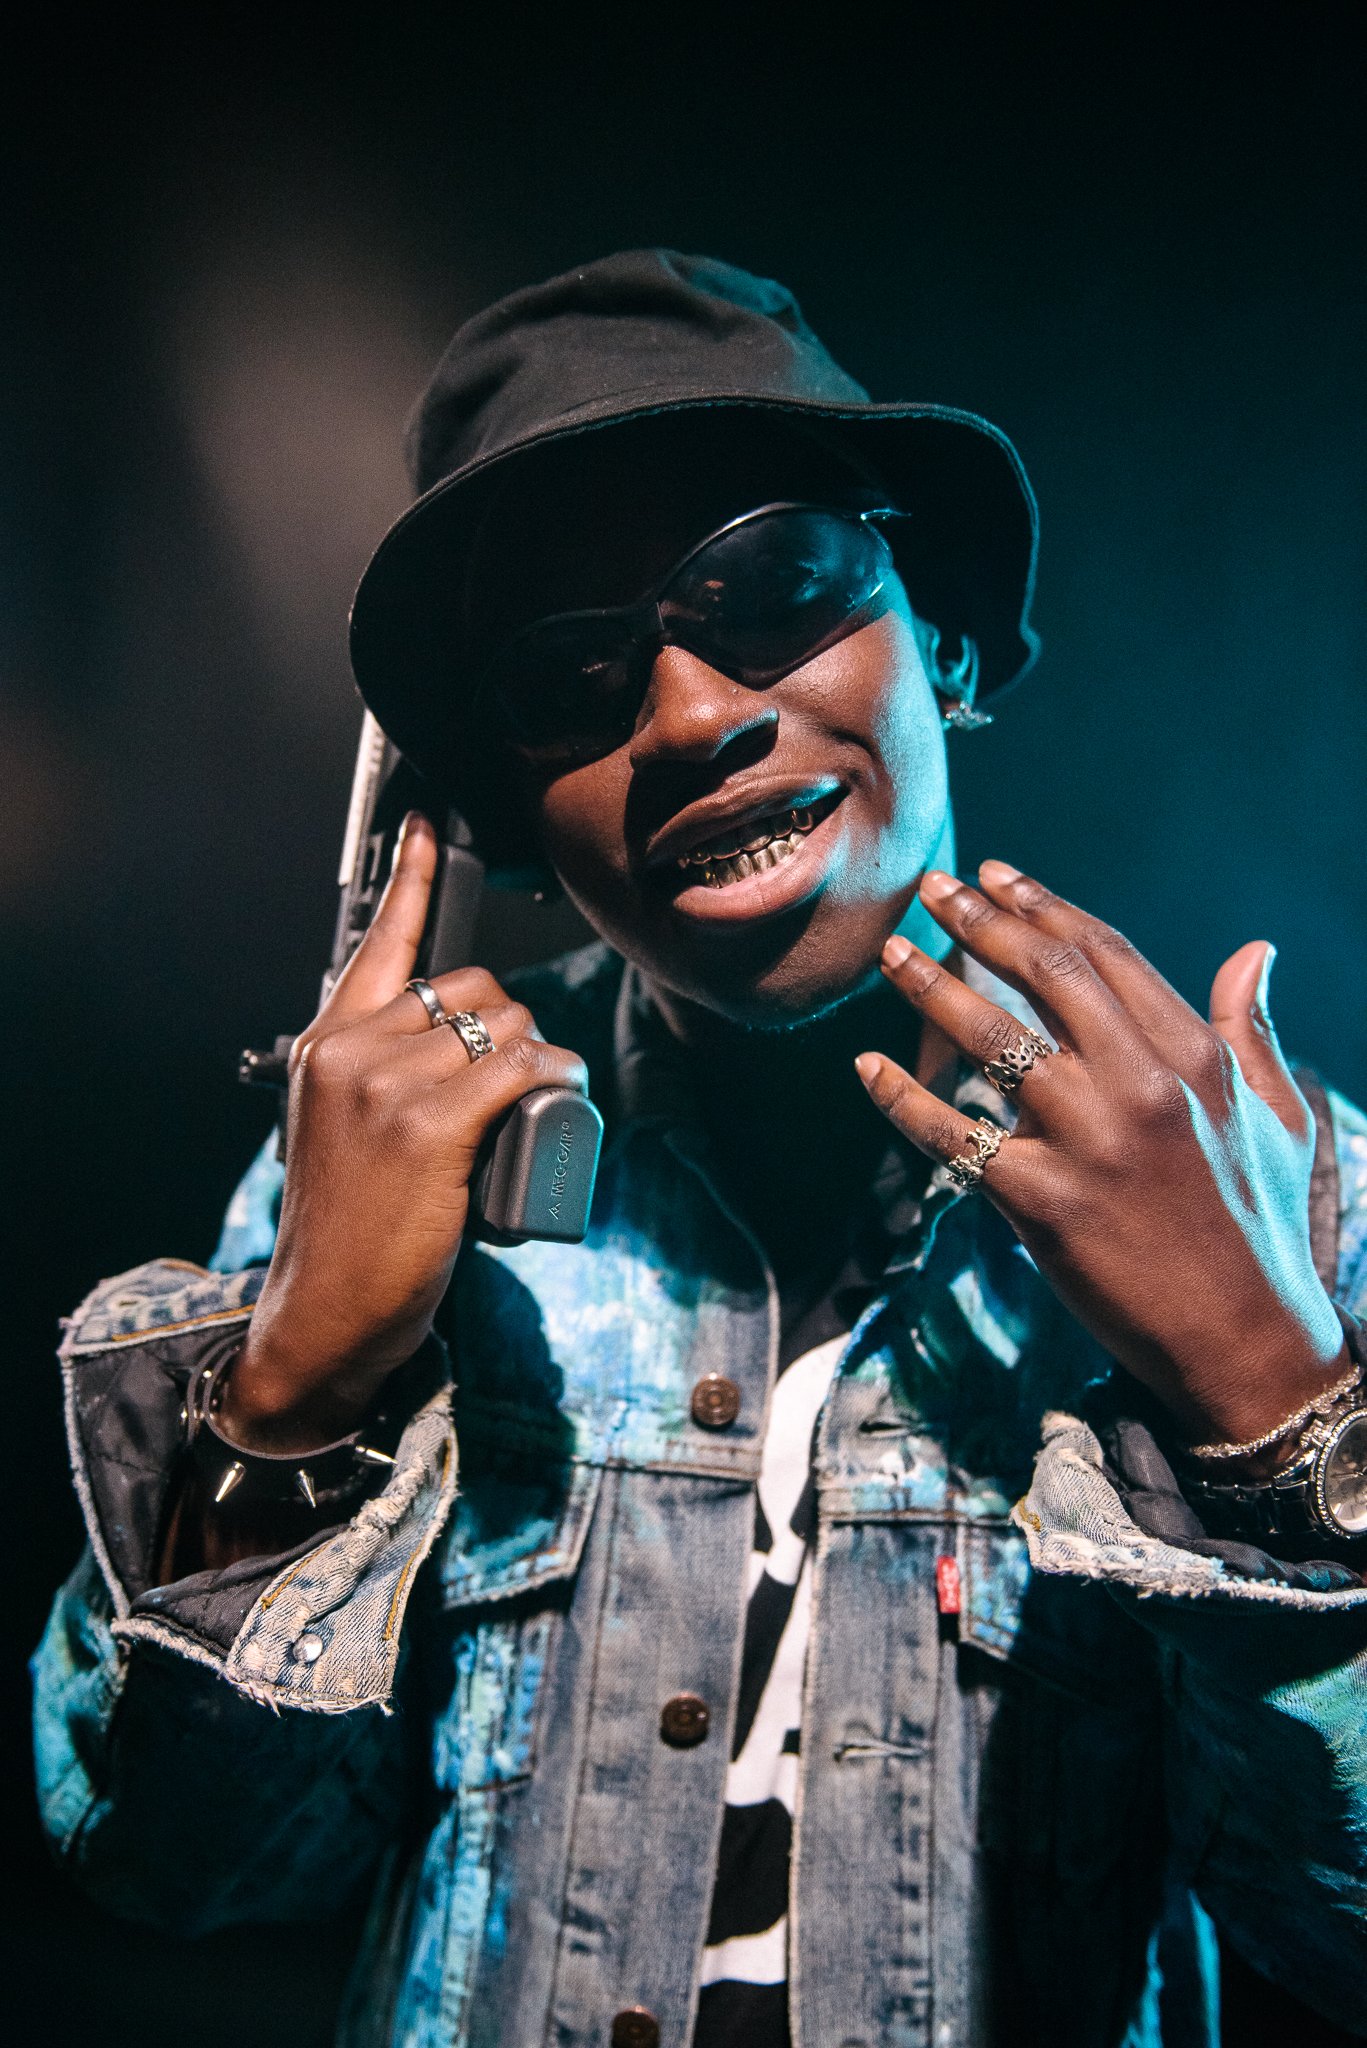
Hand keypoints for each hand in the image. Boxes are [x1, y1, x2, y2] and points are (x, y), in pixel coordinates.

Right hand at [223, 813, 587, 1450]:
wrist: (323, 1315)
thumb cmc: (348, 1235)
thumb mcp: (345, 1135)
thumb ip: (378, 1082)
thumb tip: (464, 1057)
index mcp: (325, 1047)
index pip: (378, 944)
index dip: (412, 880)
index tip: (428, 826)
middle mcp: (349, 1050)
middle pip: (466, 988)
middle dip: (507, 1025)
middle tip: (514, 1085)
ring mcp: (386, 1084)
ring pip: (499, 1025)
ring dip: (535, 1056)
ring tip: (531, 1107)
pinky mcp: (428, 1124)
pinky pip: (518, 1068)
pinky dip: (551, 1076)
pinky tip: (558, 1094)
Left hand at [856, 862, 1345, 1446]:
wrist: (1246, 1338)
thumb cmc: (1260, 1224)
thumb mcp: (1276, 1114)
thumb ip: (1249, 1028)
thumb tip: (1255, 951)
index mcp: (1193, 1055)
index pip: (1103, 953)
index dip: (1042, 906)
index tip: (995, 874)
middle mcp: (1140, 1084)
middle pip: (1045, 975)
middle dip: (979, 920)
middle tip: (932, 887)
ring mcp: (1089, 1142)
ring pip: (991, 1041)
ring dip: (931, 986)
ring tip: (891, 952)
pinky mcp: (1043, 1204)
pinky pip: (953, 1137)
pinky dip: (902, 1100)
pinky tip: (866, 1067)